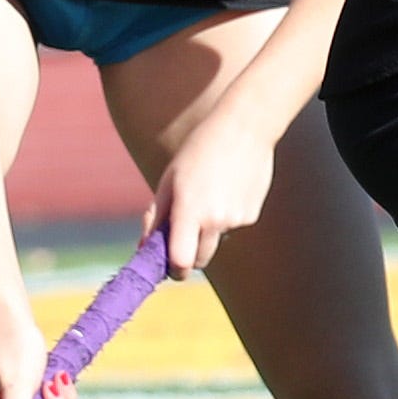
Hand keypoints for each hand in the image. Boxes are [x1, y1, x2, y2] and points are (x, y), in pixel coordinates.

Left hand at [146, 105, 278, 277]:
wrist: (245, 128)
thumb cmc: (199, 150)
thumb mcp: (168, 181)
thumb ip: (156, 217)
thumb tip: (145, 247)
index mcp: (189, 212)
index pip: (181, 261)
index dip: (172, 270)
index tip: (167, 267)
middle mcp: (216, 221)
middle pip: (200, 260)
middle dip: (188, 257)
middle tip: (181, 239)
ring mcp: (237, 219)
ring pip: (216, 241)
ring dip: (207, 232)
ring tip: (209, 195)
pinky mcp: (252, 214)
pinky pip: (232, 227)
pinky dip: (225, 217)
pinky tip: (227, 189)